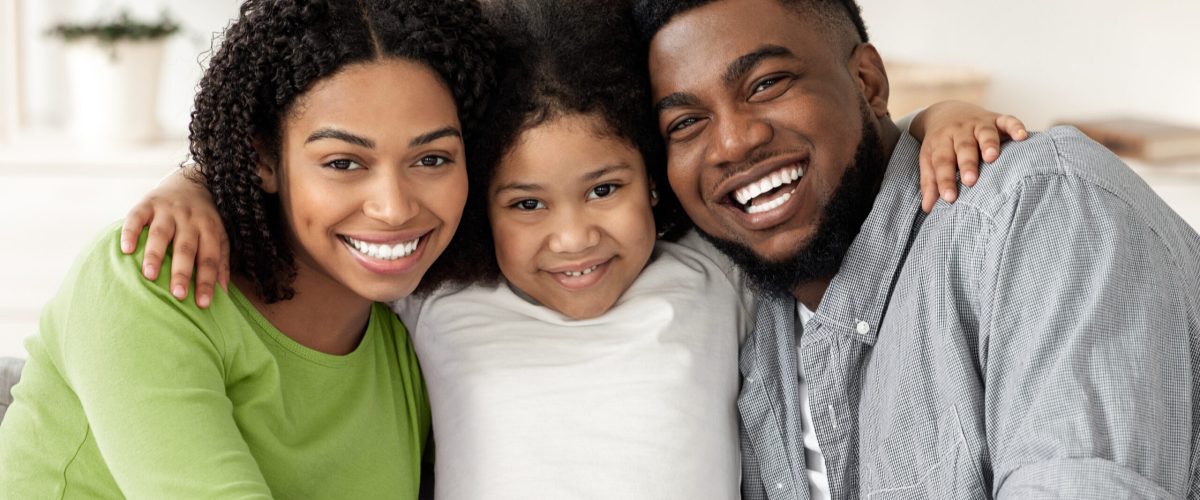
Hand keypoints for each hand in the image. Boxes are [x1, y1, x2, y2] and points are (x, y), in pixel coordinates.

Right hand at [120, 167, 227, 307]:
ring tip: (149, 275)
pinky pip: (137, 217)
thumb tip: (224, 292)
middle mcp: (190, 219)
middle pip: (186, 248)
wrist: (191, 180)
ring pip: (161, 233)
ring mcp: (168, 210)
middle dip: (182, 272)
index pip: (209, 258)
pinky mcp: (147, 203)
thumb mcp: (219, 236)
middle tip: (178, 294)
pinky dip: (130, 232)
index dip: (207, 281)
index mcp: (209, 230)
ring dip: (155, 254)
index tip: (203, 304)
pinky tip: (125, 249)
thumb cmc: (204, 219)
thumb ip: (221, 262)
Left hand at [910, 101, 1027, 212]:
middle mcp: (960, 131)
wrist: (947, 111)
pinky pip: (1007, 120)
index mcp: (941, 142)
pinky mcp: (996, 118)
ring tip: (992, 158)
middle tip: (971, 180)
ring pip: (985, 133)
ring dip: (989, 144)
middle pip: (963, 147)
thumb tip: (927, 208)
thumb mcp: (929, 159)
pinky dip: (1015, 126)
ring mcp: (979, 123)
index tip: (949, 198)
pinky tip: (1022, 136)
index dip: (945, 180)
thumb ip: (930, 183)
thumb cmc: (940, 144)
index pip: (942, 162)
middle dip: (967, 163)